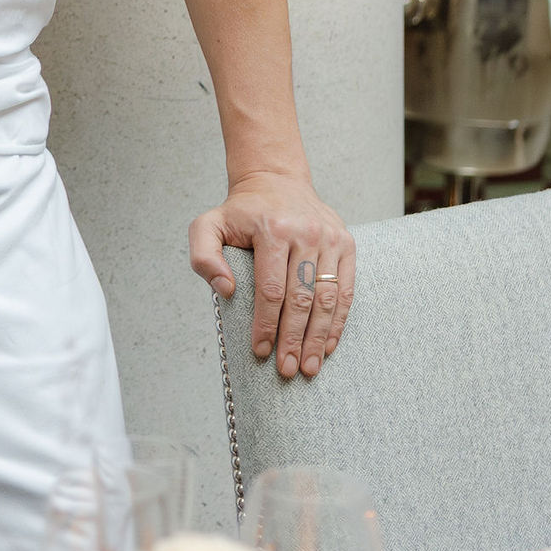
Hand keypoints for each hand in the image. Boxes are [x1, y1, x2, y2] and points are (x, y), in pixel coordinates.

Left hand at [190, 171, 354, 378]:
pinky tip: (329, 345)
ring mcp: (330, 239)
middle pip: (301, 299)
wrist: (276, 179)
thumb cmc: (241, 211)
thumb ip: (204, 256)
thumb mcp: (209, 224)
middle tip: (288, 370)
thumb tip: (225, 290)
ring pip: (327, 298)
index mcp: (273, 230)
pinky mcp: (346, 244)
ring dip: (319, 338)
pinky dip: (338, 321)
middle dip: (294, 340)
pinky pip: (346, 290)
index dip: (267, 325)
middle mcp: (305, 233)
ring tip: (310, 367)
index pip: (271, 289)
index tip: (261, 351)